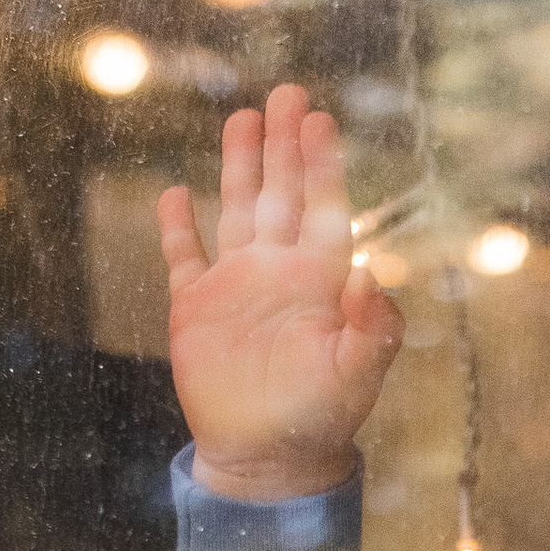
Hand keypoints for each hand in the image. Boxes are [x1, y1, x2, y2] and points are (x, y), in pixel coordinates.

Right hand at [158, 84, 404, 501]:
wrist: (269, 458)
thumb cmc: (321, 420)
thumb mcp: (356, 376)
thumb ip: (373, 328)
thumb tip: (372, 274)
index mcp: (320, 282)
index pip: (324, 208)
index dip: (321, 164)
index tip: (321, 118)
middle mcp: (279, 273)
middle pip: (282, 193)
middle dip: (284, 145)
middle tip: (289, 92)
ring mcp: (237, 287)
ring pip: (238, 210)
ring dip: (239, 166)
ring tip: (244, 116)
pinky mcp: (196, 308)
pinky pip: (185, 257)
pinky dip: (178, 227)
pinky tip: (175, 193)